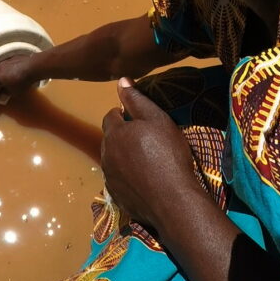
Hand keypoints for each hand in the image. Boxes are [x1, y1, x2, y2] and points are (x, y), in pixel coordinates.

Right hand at [0, 54, 37, 99]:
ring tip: (12, 81)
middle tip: (4, 89)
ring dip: (6, 76)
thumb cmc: (22, 81)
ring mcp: (6, 61)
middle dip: (0, 83)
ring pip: (4, 71)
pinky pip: (11, 66)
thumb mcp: (13, 92)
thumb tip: (4, 91)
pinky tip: (18, 74)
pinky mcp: (14, 58)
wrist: (33, 67)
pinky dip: (13, 70)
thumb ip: (6, 92)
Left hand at [100, 78, 204, 229]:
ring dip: (124, 156)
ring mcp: (110, 177)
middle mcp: (106, 155)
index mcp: (114, 133)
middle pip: (110, 139)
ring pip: (113, 160)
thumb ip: (136, 99)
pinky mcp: (117, 196)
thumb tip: (121, 80)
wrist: (173, 199)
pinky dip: (128, 177)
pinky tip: (146, 180)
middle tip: (147, 140)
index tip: (140, 120)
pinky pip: (119, 181)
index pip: (111, 116)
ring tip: (147, 160)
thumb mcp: (157, 119)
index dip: (124, 115)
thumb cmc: (168, 154)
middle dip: (123, 136)